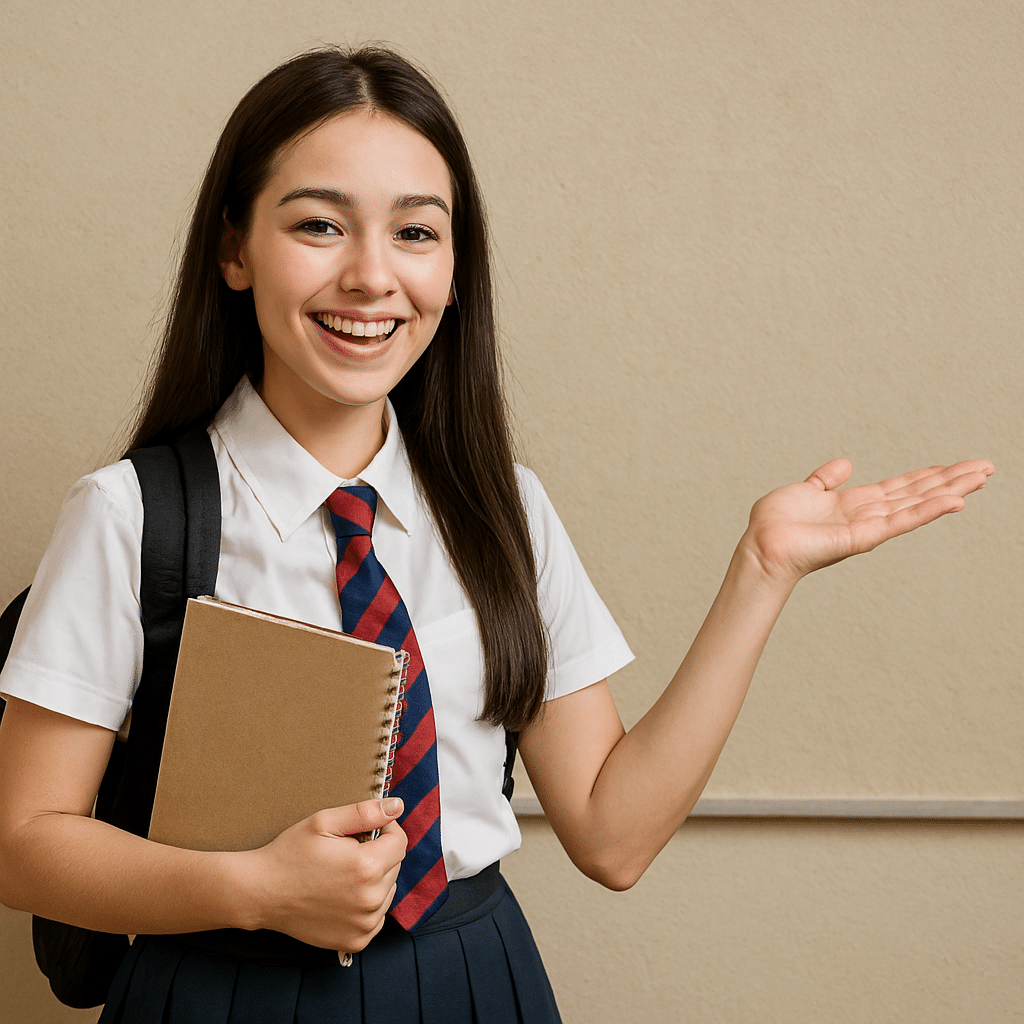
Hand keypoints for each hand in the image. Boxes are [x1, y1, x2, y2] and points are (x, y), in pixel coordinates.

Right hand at [247, 798, 405, 951]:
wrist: (261, 893)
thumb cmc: (291, 853)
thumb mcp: (324, 822)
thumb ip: (366, 812)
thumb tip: (398, 806)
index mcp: (366, 867)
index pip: (400, 842)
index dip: (385, 830)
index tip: (364, 831)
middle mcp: (371, 900)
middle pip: (394, 866)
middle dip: (378, 854)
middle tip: (346, 852)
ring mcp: (364, 924)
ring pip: (388, 890)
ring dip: (374, 880)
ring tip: (342, 875)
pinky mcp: (356, 941)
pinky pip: (377, 915)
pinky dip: (367, 904)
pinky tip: (342, 895)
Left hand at [741, 458, 993, 586]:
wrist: (761, 546)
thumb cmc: (774, 525)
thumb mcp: (804, 490)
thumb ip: (825, 479)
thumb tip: (845, 463)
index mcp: (854, 504)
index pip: (900, 488)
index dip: (927, 476)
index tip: (954, 467)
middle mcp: (867, 516)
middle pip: (918, 494)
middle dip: (951, 480)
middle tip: (986, 468)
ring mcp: (869, 528)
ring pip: (918, 505)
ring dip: (951, 490)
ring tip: (982, 477)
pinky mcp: (865, 537)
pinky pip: (902, 521)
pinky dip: (929, 511)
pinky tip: (955, 500)